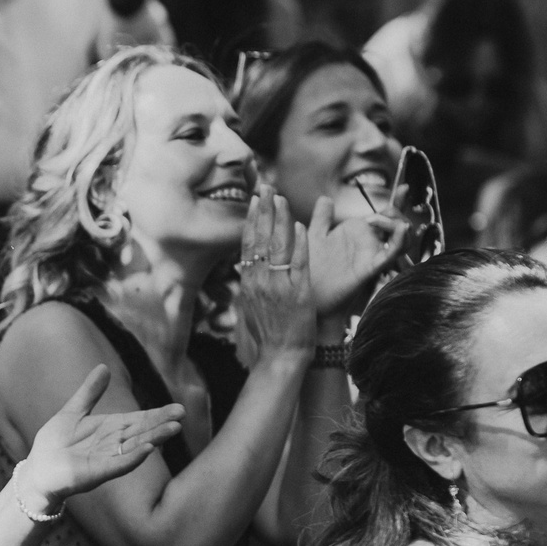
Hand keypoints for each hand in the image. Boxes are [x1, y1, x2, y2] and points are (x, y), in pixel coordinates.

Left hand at [9, 364, 182, 511]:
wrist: (37, 469)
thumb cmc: (54, 443)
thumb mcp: (73, 411)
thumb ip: (90, 392)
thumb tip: (104, 367)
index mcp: (110, 429)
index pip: (139, 419)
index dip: (158, 414)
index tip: (179, 408)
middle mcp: (113, 444)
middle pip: (142, 432)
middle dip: (161, 424)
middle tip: (182, 415)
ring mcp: (106, 459)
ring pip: (135, 447)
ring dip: (154, 438)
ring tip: (173, 429)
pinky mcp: (96, 473)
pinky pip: (118, 465)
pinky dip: (133, 457)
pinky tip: (147, 449)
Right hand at [233, 188, 316, 362]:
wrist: (280, 358)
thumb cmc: (267, 337)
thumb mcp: (249, 308)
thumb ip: (250, 285)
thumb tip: (246, 268)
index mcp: (248, 283)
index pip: (248, 244)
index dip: (251, 220)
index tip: (254, 201)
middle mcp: (260, 281)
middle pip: (260, 238)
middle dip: (263, 210)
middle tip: (266, 187)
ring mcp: (278, 286)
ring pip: (277, 246)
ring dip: (279, 220)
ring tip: (281, 199)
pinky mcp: (298, 293)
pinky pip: (298, 263)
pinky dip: (299, 244)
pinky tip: (300, 226)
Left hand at [304, 190, 412, 317]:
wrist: (307, 294)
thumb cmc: (311, 269)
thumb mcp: (314, 237)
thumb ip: (322, 218)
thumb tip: (325, 198)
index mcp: (359, 232)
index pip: (383, 213)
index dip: (397, 201)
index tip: (405, 188)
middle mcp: (369, 243)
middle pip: (397, 224)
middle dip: (397, 212)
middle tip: (382, 212)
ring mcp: (372, 255)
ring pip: (400, 238)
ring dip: (397, 225)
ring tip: (378, 220)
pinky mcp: (370, 268)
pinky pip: (389, 254)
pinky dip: (398, 241)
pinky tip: (400, 229)